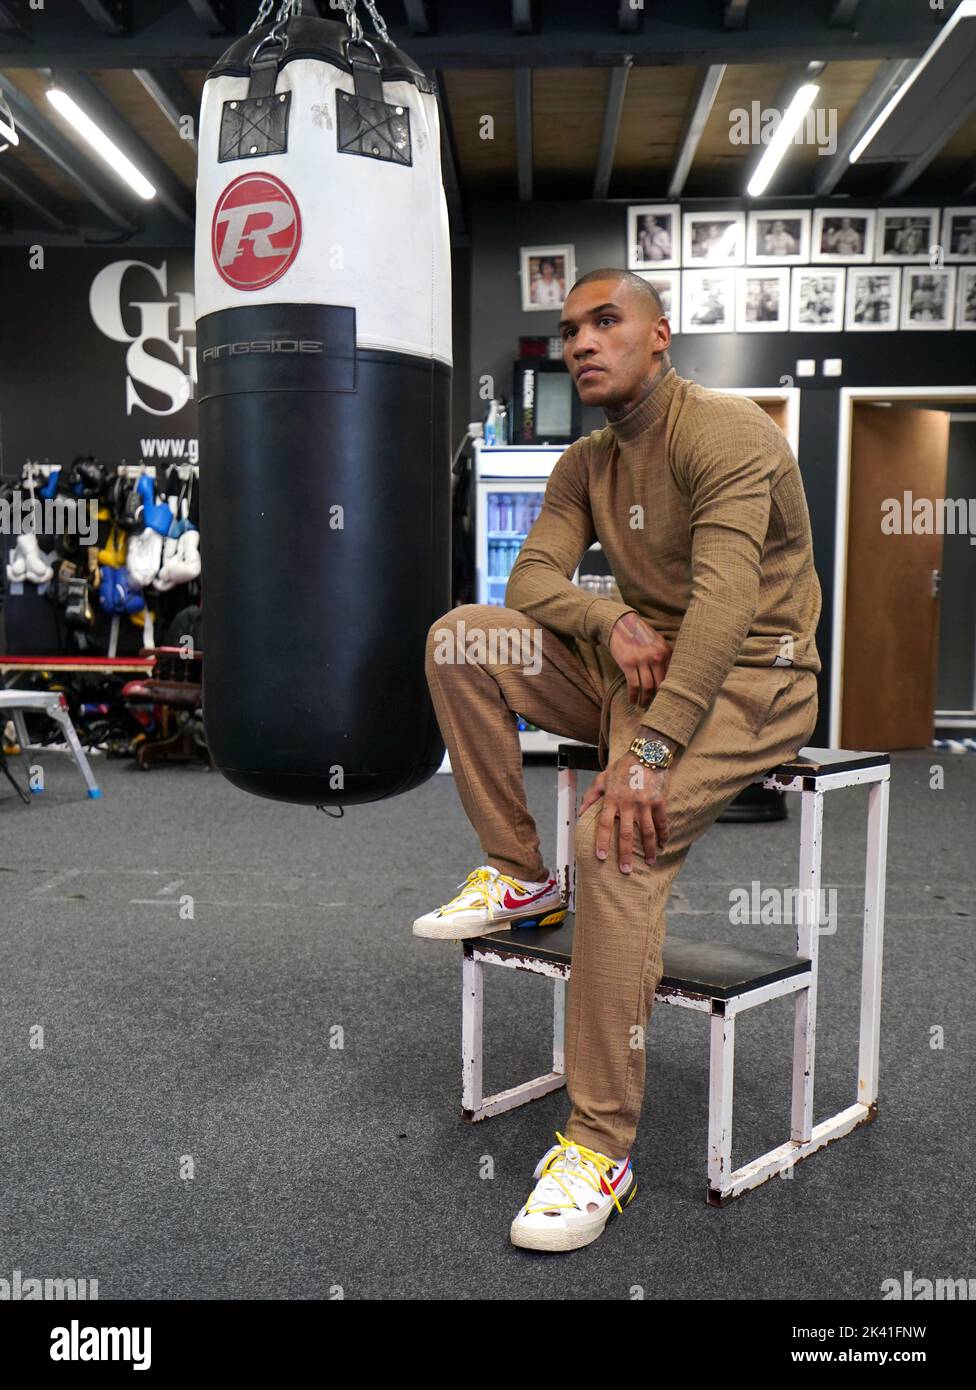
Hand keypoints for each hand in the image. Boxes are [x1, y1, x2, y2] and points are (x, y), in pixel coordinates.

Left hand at [578, 753, 670, 872]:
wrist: (645, 753)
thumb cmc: (622, 767)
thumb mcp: (602, 778)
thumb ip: (590, 796)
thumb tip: (580, 813)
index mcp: (612, 799)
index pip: (605, 825)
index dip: (603, 841)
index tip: (601, 857)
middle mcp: (628, 803)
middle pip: (627, 834)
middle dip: (626, 854)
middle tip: (626, 870)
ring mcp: (645, 803)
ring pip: (647, 832)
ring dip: (649, 849)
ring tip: (650, 862)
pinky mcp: (659, 801)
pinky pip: (662, 822)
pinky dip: (664, 835)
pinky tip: (663, 846)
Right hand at [608, 612, 671, 708]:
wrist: (621, 624)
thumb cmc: (640, 636)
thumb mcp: (657, 643)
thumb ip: (665, 658)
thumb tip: (669, 679)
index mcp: (666, 652)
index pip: (671, 676)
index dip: (668, 691)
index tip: (666, 700)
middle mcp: (656, 656)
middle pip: (660, 684)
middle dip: (658, 699)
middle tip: (655, 707)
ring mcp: (642, 660)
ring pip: (647, 687)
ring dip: (645, 700)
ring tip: (643, 705)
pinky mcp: (628, 663)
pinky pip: (633, 684)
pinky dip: (633, 695)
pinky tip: (632, 700)